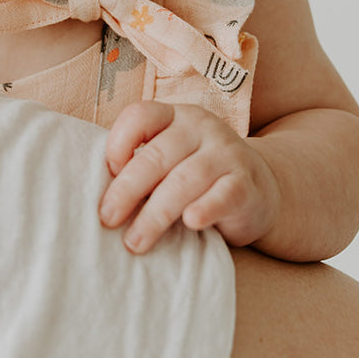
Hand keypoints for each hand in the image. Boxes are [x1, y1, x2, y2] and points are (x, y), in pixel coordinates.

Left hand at [99, 101, 280, 253]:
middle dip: (127, 190)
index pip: (140, 115)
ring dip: (156, 213)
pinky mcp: (246, 184)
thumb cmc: (198, 177)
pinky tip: (190, 223)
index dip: (118, 143)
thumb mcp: (172, 159)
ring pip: (185, 179)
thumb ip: (143, 164)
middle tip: (108, 219)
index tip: (107, 174)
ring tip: (136, 242)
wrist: (261, 188)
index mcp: (175, 116)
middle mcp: (201, 127)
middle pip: (157, 155)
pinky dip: (205, 208)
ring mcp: (226, 153)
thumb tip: (97, 192)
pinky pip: (224, 194)